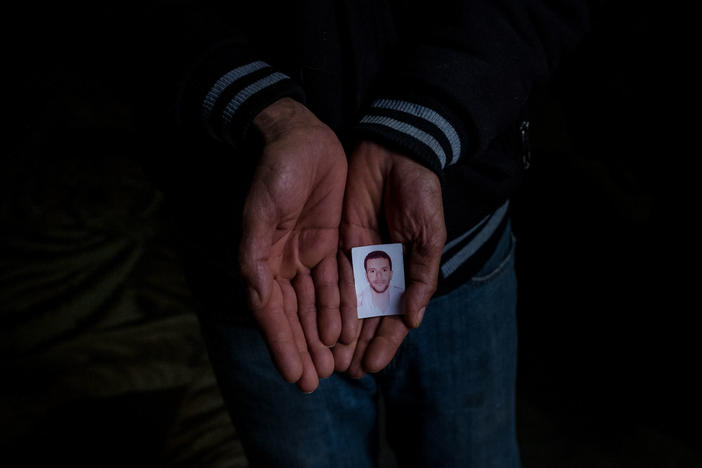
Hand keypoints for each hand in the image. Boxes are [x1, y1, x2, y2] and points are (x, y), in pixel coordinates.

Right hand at [239, 98, 346, 391]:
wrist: (302, 139)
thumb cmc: (276, 173)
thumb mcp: (261, 211)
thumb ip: (255, 255)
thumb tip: (256, 296)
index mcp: (264, 260)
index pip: (273, 313)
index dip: (283, 345)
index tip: (295, 376)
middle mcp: (285, 264)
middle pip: (296, 317)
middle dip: (306, 349)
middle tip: (318, 382)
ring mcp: (309, 255)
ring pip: (318, 305)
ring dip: (325, 336)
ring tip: (335, 366)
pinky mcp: (331, 243)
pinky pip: (339, 282)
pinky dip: (342, 308)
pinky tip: (348, 331)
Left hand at [333, 141, 445, 376]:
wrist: (395, 151)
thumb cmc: (420, 191)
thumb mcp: (429, 234)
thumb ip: (422, 276)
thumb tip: (413, 319)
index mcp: (407, 270)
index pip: (395, 314)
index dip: (385, 342)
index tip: (373, 366)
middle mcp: (382, 269)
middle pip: (368, 315)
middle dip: (358, 344)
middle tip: (345, 372)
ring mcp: (359, 257)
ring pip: (347, 302)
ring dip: (339, 331)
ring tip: (329, 357)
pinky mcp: (338, 241)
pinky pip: (331, 277)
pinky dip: (327, 301)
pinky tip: (319, 324)